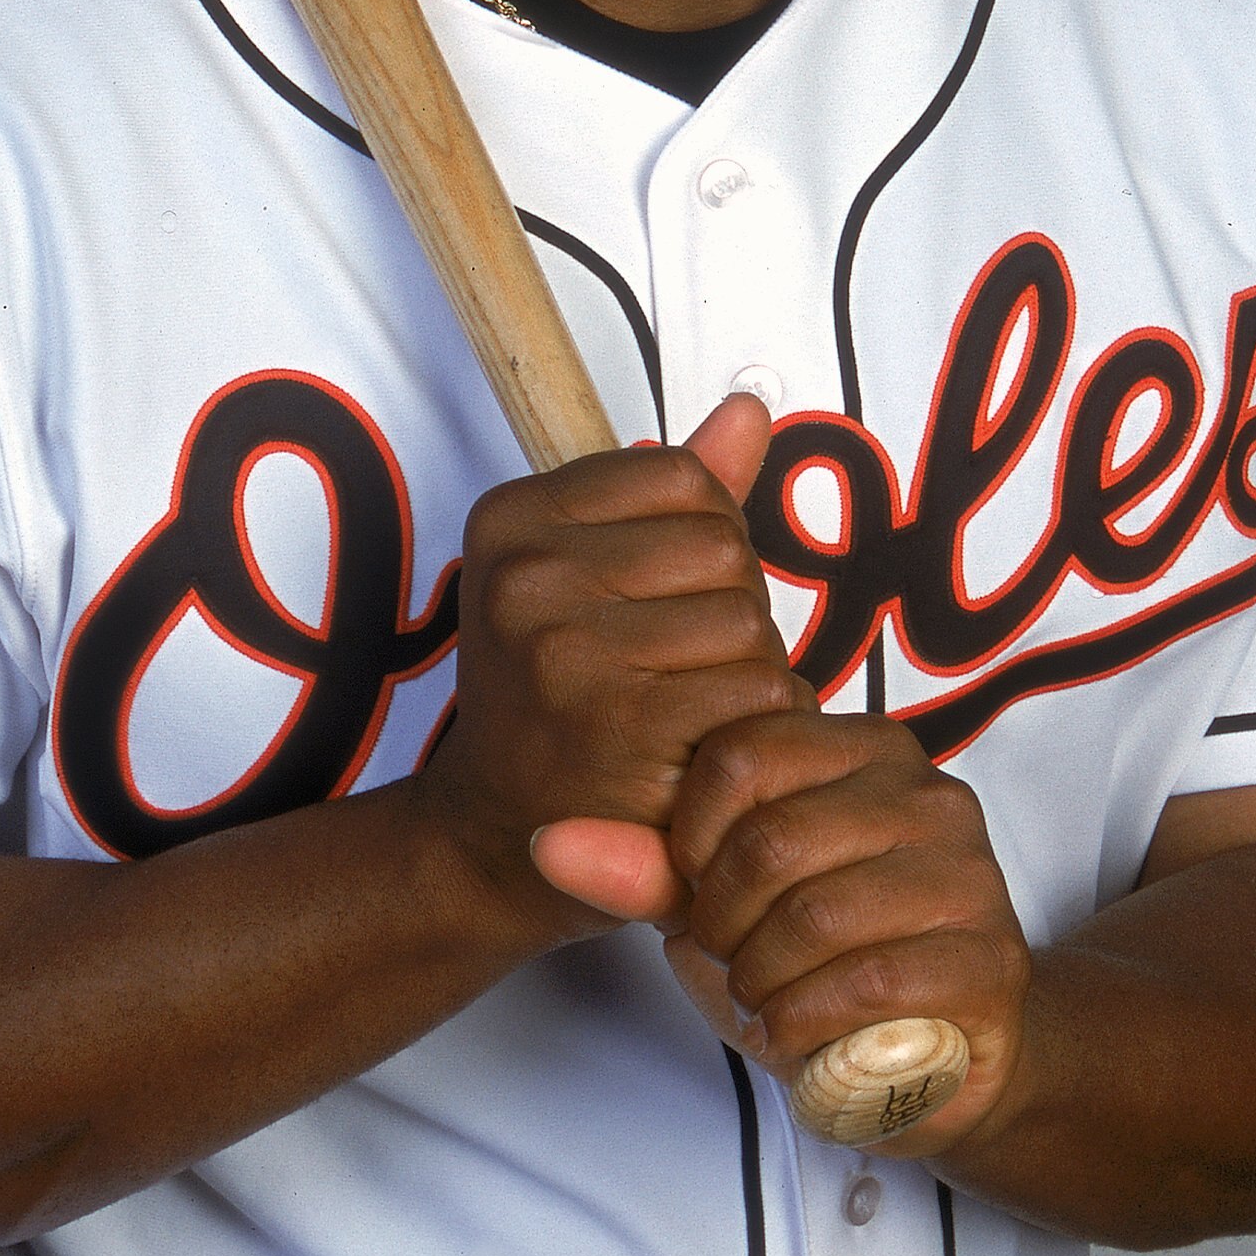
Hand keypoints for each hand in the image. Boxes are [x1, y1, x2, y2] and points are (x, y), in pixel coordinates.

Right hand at [413, 394, 811, 942]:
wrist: (497, 845)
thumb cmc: (560, 704)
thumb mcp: (591, 579)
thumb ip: (678, 494)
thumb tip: (749, 410)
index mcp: (512, 518)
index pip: (684, 478)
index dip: (702, 545)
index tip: (647, 607)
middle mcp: (526, 574)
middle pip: (723, 548)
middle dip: (728, 613)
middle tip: (666, 676)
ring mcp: (567, 648)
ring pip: (748, 620)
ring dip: (747, 675)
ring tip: (680, 717)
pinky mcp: (621, 724)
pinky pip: (758, 689)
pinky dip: (754, 729)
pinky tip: (699, 756)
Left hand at [651, 711, 1030, 1150]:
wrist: (937, 1058)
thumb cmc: (819, 963)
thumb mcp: (719, 906)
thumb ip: (643, 869)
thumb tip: (548, 842)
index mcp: (861, 749)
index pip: (742, 750)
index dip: (689, 835)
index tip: (693, 890)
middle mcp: (927, 793)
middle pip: (771, 839)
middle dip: (721, 921)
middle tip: (728, 958)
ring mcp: (969, 873)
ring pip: (815, 915)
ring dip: (760, 979)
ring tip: (763, 996)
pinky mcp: (989, 959)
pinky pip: (866, 985)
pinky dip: (804, 1022)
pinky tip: (796, 1033)